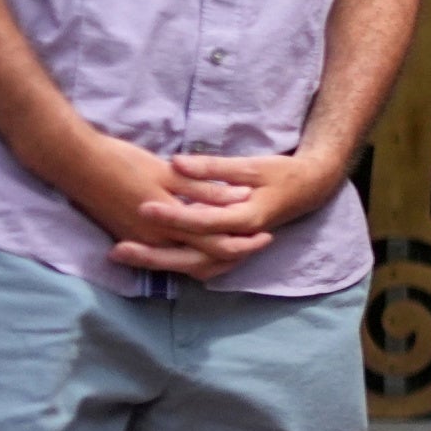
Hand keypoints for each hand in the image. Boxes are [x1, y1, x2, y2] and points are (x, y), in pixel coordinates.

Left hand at [122, 149, 345, 277]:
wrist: (312, 189)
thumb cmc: (282, 174)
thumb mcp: (251, 165)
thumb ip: (213, 168)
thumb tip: (177, 164)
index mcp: (247, 218)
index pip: (203, 223)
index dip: (172, 217)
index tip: (142, 207)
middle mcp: (240, 240)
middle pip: (193, 258)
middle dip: (153, 256)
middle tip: (117, 250)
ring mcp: (236, 248)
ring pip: (196, 266)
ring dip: (160, 264)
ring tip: (125, 255)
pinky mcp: (232, 248)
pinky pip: (203, 265)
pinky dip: (178, 264)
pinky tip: (152, 259)